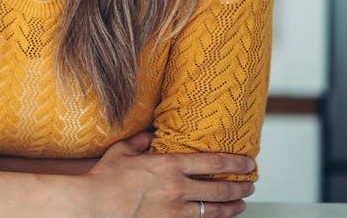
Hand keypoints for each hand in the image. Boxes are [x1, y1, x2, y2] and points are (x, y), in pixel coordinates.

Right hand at [84, 131, 254, 217]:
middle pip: (220, 189)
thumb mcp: (121, 152)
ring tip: (241, 204)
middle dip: (240, 187)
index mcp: (169, 165)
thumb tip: (148, 137)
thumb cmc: (105, 178)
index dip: (235, 163)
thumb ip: (138, 142)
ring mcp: (176, 210)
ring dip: (232, 207)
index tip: (248, 163)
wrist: (96, 205)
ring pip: (215, 211)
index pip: (213, 162)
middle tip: (250, 185)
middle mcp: (178, 188)